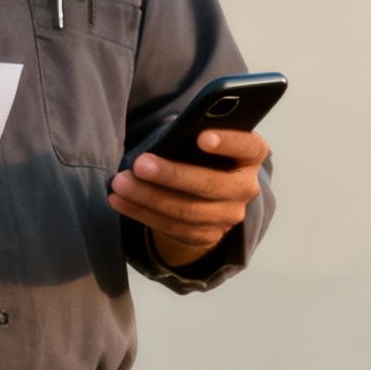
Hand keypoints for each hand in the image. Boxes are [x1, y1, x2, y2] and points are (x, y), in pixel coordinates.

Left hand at [108, 129, 268, 269]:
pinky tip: (119, 200)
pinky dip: (142, 213)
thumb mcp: (205, 136)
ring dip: (148, 197)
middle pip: (211, 185)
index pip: (247, 146)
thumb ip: (195, 133)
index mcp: (251, 155)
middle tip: (139, 164)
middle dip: (171, 175)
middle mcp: (246, 187)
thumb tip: (166, 139)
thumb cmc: (201, 150)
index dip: (227, 142)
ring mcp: (229, 216)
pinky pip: (172, 227)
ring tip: (120, 183)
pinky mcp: (208, 235)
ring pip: (187, 211)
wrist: (208, 190)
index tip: (201, 137)